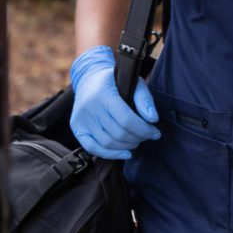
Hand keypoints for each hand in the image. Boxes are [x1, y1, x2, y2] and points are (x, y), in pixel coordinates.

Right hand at [69, 45, 160, 159]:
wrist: (90, 78)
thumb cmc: (116, 81)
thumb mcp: (133, 82)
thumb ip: (144, 100)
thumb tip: (153, 119)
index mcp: (104, 94)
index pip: (126, 120)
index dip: (144, 130)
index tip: (156, 133)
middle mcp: (89, 107)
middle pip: (118, 133)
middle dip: (138, 138)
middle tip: (147, 136)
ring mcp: (80, 119)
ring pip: (107, 143)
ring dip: (127, 146)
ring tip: (137, 141)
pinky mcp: (76, 127)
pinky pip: (92, 148)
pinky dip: (110, 154)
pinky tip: (125, 154)